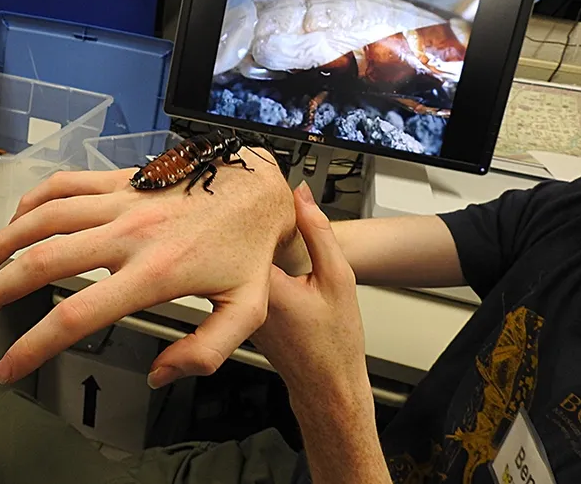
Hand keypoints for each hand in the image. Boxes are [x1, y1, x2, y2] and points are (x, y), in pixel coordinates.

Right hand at [0, 147, 295, 387]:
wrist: (258, 190)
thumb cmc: (251, 247)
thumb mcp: (245, 309)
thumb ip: (206, 350)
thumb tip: (161, 372)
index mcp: (155, 272)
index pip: (78, 315)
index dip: (35, 345)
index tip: (10, 365)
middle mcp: (131, 234)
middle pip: (43, 262)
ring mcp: (125, 201)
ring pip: (44, 218)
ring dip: (5, 243)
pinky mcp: (126, 180)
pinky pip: (67, 183)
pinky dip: (34, 200)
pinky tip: (21, 217)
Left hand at [252, 182, 367, 400]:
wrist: (328, 385)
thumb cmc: (335, 341)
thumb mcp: (338, 277)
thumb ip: (318, 231)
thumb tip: (301, 195)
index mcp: (264, 284)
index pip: (248, 230)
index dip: (262, 210)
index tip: (275, 199)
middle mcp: (245, 296)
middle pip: (241, 245)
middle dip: (259, 226)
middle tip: (277, 211)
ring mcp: (244, 308)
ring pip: (244, 263)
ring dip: (261, 247)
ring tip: (282, 238)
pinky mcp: (248, 316)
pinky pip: (250, 280)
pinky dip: (264, 268)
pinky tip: (284, 268)